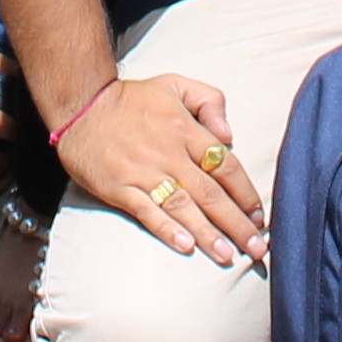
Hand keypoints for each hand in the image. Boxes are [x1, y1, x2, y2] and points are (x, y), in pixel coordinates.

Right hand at [57, 73, 262, 265]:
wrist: (82, 105)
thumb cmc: (132, 98)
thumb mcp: (176, 84)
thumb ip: (210, 101)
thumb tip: (229, 136)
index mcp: (186, 130)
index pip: (226, 166)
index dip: (246, 194)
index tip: (259, 217)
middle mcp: (169, 154)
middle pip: (211, 194)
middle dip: (237, 224)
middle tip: (257, 249)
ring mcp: (144, 173)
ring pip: (183, 207)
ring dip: (207, 234)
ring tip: (227, 256)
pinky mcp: (121, 188)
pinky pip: (148, 212)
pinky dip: (167, 230)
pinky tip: (185, 247)